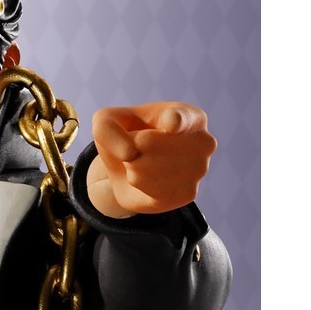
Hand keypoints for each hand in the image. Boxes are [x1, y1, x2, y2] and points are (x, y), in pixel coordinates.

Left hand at [89, 102, 215, 216]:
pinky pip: (149, 190)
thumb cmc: (125, 137)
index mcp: (191, 116)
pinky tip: (146, 180)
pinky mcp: (188, 193)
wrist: (130, 170)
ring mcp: (199, 169)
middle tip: (138, 149)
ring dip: (132, 167)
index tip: (171, 124)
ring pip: (143, 168)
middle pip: (148, 144)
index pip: (181, 118)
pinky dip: (137, 184)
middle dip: (130, 148)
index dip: (173, 120)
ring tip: (142, 163)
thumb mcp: (106, 123)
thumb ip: (107, 128)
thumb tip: (129, 154)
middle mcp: (204, 141)